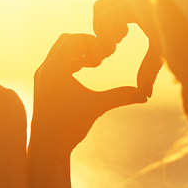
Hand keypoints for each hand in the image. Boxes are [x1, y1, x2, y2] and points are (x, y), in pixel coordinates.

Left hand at [32, 33, 146, 156]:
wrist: (46, 148)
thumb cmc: (68, 128)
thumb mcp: (97, 107)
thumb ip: (120, 97)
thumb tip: (145, 95)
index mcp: (55, 69)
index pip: (74, 39)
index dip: (93, 44)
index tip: (106, 58)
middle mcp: (45, 69)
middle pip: (66, 40)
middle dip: (85, 45)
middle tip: (100, 60)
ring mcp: (42, 77)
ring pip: (60, 51)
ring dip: (78, 54)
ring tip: (93, 66)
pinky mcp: (43, 85)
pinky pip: (57, 62)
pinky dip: (71, 62)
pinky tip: (83, 74)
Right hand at [93, 0, 161, 97]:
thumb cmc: (182, 32)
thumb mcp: (163, 51)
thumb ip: (150, 71)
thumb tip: (143, 95)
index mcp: (136, 4)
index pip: (104, 20)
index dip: (103, 38)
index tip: (112, 53)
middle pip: (99, 8)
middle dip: (101, 30)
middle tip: (113, 47)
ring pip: (105, 4)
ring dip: (107, 23)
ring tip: (121, 39)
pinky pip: (114, 1)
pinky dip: (114, 16)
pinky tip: (127, 31)